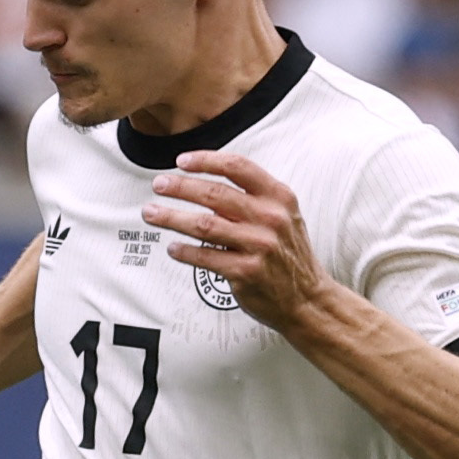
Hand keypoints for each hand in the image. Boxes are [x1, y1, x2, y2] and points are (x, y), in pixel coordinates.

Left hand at [145, 150, 324, 329]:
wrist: (307, 297)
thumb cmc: (287, 253)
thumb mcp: (282, 216)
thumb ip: (252, 198)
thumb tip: (205, 182)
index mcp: (278, 198)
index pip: (238, 168)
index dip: (206, 161)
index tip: (181, 161)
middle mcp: (270, 219)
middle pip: (214, 194)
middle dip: (180, 187)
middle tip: (158, 184)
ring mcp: (259, 246)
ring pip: (203, 225)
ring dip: (171, 218)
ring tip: (150, 214)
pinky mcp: (246, 272)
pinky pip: (205, 257)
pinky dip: (184, 251)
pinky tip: (172, 248)